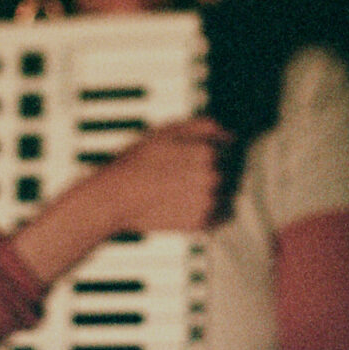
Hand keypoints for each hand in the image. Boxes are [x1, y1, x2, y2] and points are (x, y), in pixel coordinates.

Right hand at [98, 117, 231, 232]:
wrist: (118, 197)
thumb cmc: (138, 162)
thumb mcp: (168, 131)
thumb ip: (202, 127)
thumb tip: (228, 132)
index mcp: (207, 152)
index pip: (229, 146)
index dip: (217, 147)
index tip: (202, 152)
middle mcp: (213, 177)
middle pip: (230, 169)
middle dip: (216, 168)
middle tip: (189, 171)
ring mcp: (208, 202)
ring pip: (226, 191)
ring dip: (215, 189)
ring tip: (187, 188)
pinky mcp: (202, 222)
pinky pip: (221, 214)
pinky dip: (212, 210)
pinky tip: (189, 202)